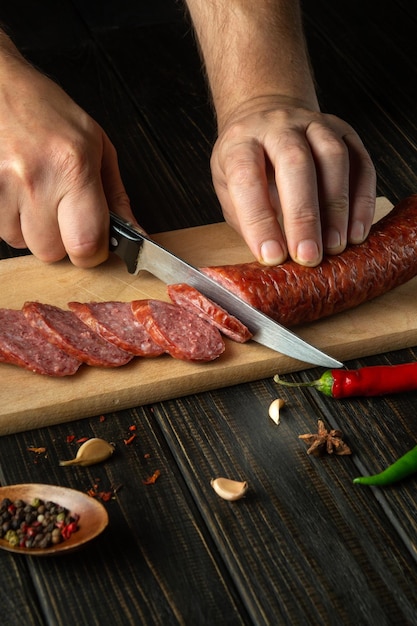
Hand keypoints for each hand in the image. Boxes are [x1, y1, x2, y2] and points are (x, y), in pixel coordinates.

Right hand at [0, 52, 136, 267]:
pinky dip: (13, 221)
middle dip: (62, 242)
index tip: (96, 242)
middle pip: (52, 252)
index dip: (93, 252)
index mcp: (73, 168)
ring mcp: (3, 187)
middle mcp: (36, 180)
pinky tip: (19, 195)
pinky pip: (2, 230)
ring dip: (34, 231)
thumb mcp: (97, 146)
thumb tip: (137, 235)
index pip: (86, 245)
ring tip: (37, 196)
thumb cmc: (47, 111)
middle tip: (64, 213)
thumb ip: (116, 196)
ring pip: (23, 244)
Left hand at [210, 96, 375, 265]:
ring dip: (337, 207)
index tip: (271, 256)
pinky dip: (362, 201)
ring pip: (334, 158)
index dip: (259, 221)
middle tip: (308, 256)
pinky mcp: (344, 132)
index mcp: (241, 142)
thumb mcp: (228, 189)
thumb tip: (273, 258)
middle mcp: (278, 126)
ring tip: (335, 246)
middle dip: (303, 216)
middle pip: (295, 163)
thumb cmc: (247, 164)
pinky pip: (361, 164)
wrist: (265, 117)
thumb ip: (247, 218)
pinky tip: (356, 232)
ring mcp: (314, 124)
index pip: (246, 179)